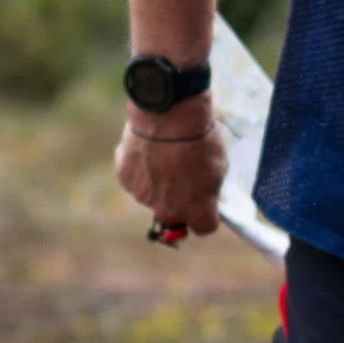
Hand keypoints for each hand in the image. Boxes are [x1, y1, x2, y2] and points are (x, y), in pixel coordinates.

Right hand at [115, 116, 226, 237]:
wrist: (168, 115)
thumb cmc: (200, 139)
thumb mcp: (219, 166)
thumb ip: (210, 188)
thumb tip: (205, 193)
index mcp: (195, 211)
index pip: (204, 227)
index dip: (207, 213)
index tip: (207, 200)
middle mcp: (167, 211)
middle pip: (174, 214)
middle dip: (178, 201)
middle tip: (182, 175)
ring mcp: (143, 196)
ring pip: (152, 196)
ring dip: (157, 182)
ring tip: (163, 154)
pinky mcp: (125, 178)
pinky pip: (134, 178)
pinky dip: (140, 167)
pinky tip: (147, 147)